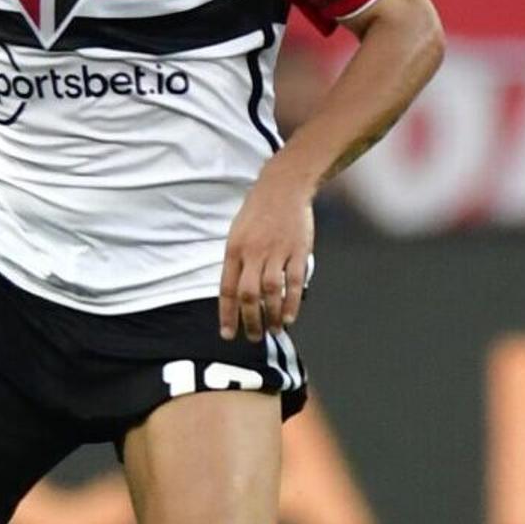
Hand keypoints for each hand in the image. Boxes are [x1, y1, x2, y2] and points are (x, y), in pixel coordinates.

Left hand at [220, 161, 314, 338]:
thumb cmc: (258, 212)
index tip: (228, 335)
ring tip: (273, 330)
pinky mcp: (298, 250)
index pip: (227, 289)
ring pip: (271, 291)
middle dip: (250, 321)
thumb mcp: (237, 234)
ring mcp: (276, 251)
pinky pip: (294, 281)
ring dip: (271, 315)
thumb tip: (236, 295)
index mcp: (234, 249)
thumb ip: (237, 262)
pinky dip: (291, 302)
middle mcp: (253, 252)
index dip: (227, 315)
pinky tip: (289, 317)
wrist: (283, 186)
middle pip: (248, 295)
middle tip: (254, 337)